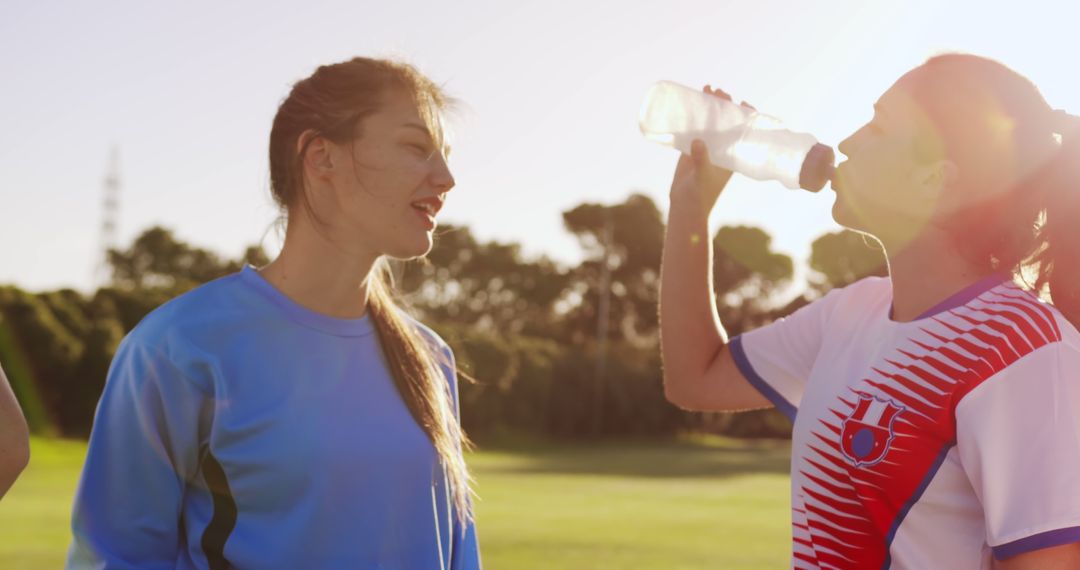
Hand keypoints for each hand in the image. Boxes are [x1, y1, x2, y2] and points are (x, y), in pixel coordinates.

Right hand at [668, 86, 753, 212]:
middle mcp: (722, 148)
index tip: (742, 102)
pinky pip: (693, 128)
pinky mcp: (691, 149)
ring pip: (710, 122)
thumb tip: (698, 141)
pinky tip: (688, 103)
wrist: (686, 205)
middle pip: (726, 121)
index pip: (744, 130)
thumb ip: (702, 159)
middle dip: (724, 104)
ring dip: (709, 106)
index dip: (746, 115)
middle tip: (719, 91)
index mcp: (732, 154)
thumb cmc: (700, 194)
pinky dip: (692, 116)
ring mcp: (706, 147)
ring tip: (706, 89)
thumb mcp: (703, 176)